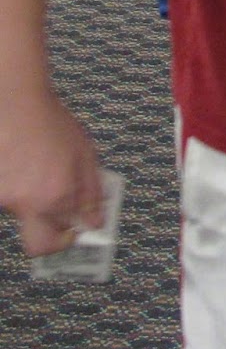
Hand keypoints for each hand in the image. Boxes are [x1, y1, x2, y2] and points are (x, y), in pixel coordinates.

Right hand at [0, 90, 103, 255]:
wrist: (18, 105)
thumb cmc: (53, 125)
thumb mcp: (85, 154)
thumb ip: (91, 193)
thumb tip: (94, 223)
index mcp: (56, 196)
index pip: (65, 236)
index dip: (72, 235)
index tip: (77, 228)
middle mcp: (28, 203)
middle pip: (37, 243)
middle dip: (51, 241)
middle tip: (61, 224)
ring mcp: (6, 197)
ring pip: (25, 213)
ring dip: (35, 201)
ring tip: (40, 169)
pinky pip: (12, 196)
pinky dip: (21, 187)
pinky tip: (26, 164)